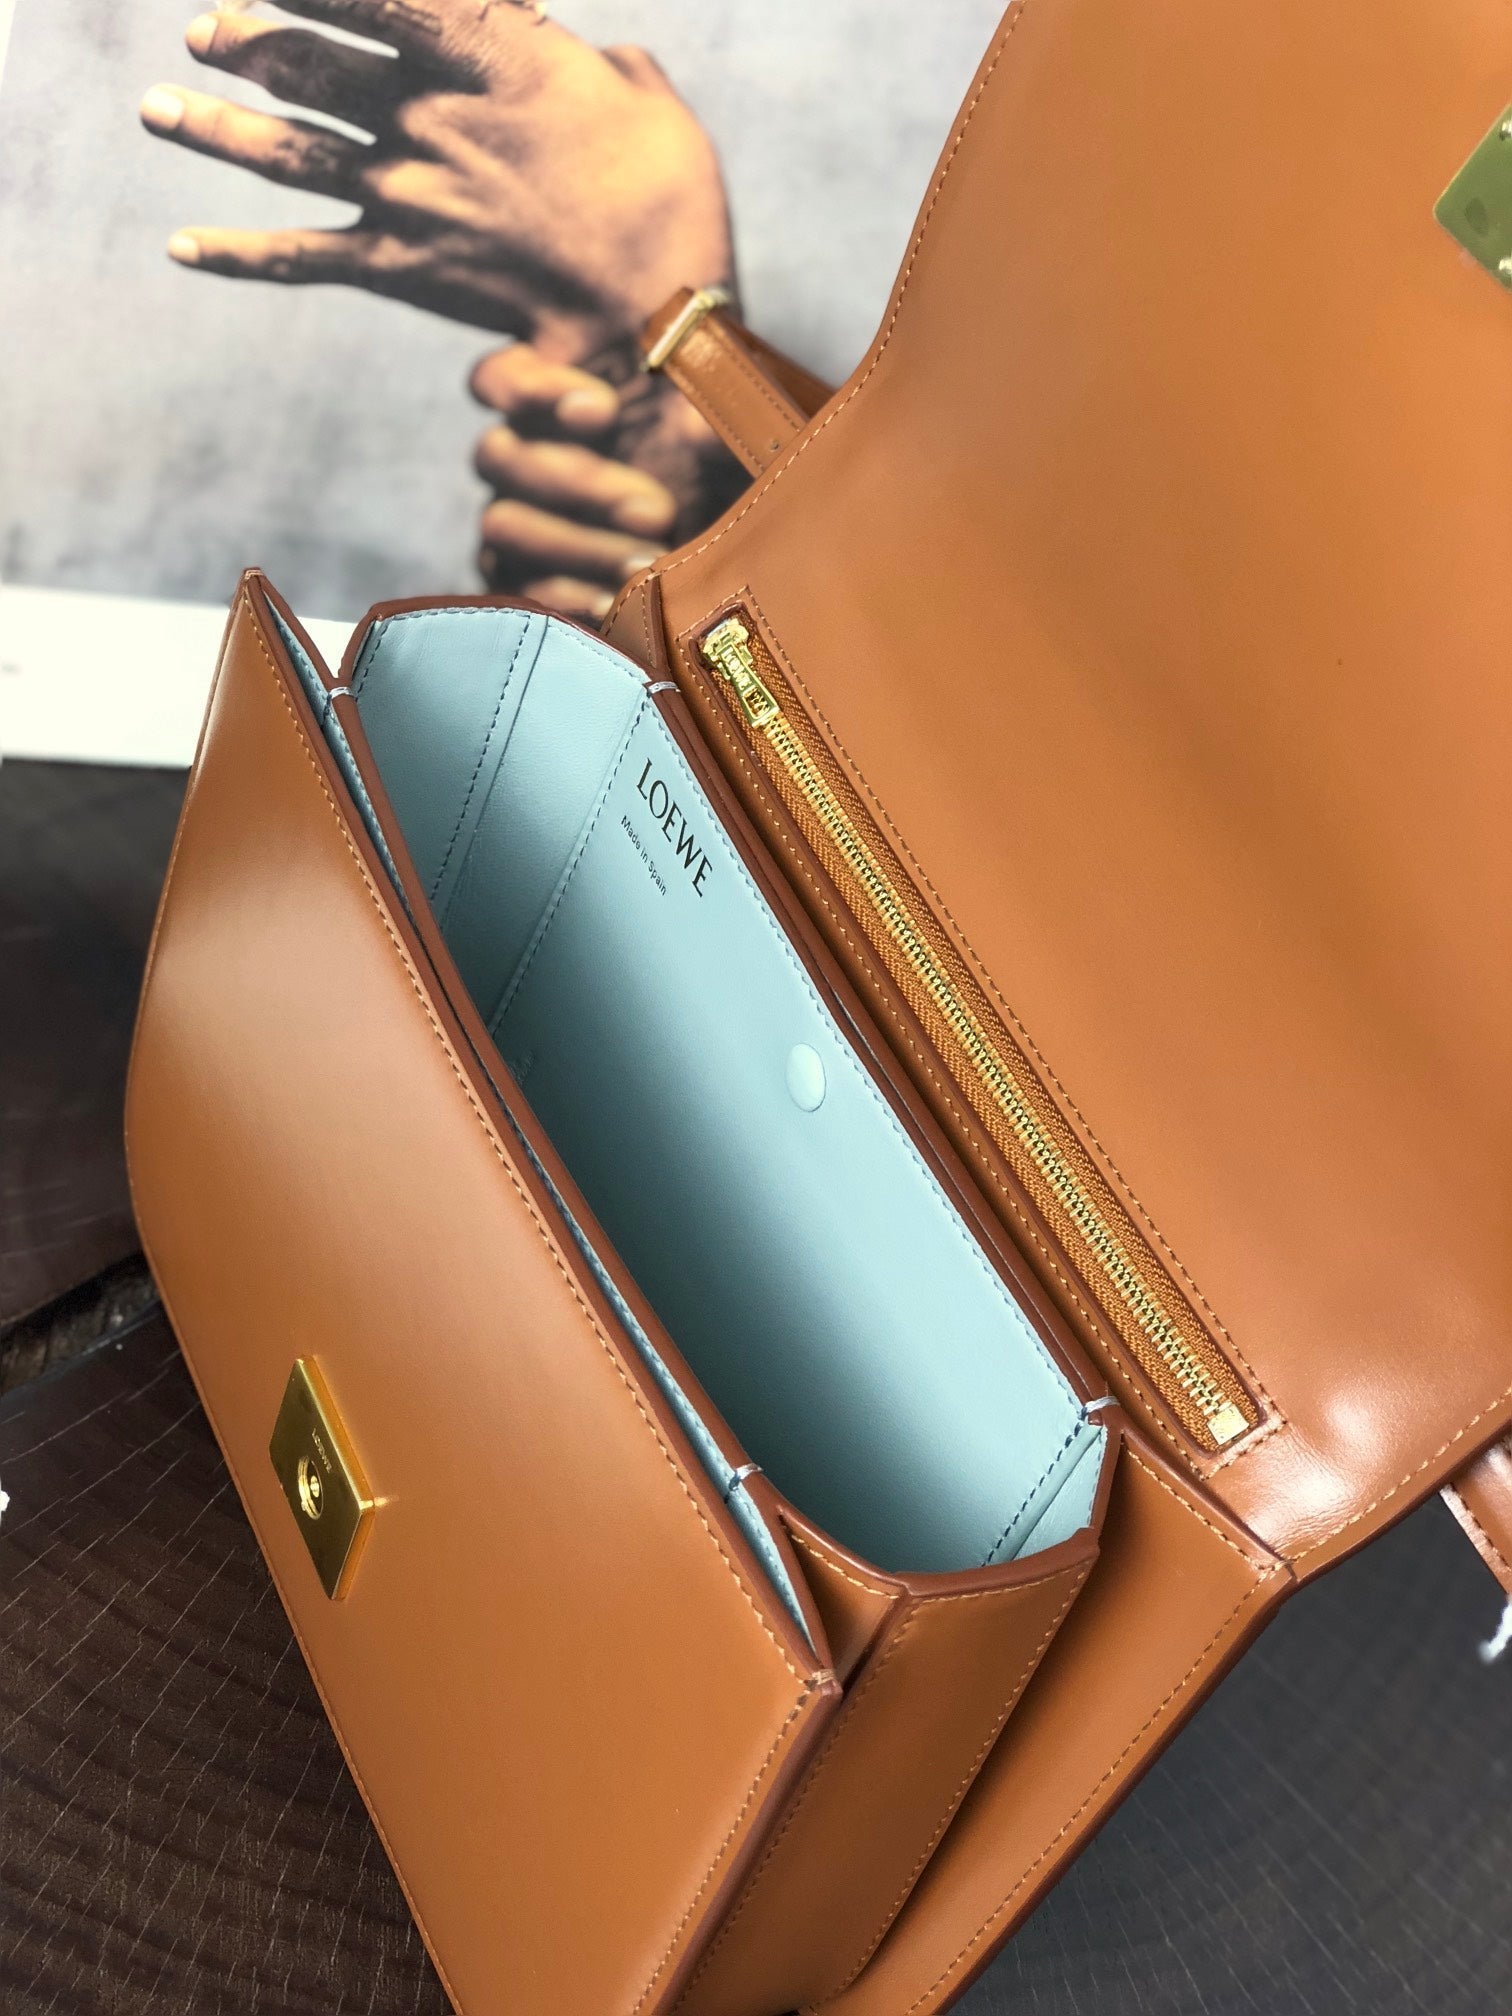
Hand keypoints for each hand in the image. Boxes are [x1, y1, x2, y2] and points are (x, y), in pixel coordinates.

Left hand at [140, 1, 735, 362]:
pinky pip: (305, 258)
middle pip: (310, 64)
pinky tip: (184, 247)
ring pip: (288, 150)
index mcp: (490, 55)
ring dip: (214, 128)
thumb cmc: (666, 196)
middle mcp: (429, 117)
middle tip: (207, 33)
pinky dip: (240, 255)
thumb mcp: (643, 95)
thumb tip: (597, 57)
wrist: (655, 312)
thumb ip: (596, 60)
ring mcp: (409, 195)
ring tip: (158, 109)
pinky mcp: (404, 269)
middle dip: (248, 41)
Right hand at [470, 345, 746, 618]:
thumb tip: (696, 430)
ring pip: (500, 524)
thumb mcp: (721, 410)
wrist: (741, 551)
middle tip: (657, 511)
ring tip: (647, 562)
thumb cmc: (719, 453)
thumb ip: (706, 394)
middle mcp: (526, 455)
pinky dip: (565, 600)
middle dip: (577, 483)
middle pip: (496, 455)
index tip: (605, 410)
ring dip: (574, 546)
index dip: (528, 387)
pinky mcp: (531, 583)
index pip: (498, 377)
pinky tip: (615, 605)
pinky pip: (517, 592)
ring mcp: (521, 522)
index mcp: (557, 395)